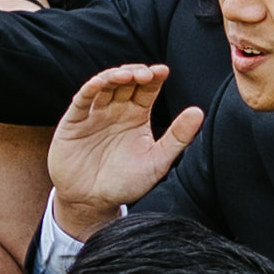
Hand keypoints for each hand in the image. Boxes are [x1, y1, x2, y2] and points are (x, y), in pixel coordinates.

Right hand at [45, 58, 196, 234]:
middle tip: (147, 74)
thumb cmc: (125, 183)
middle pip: (126, 81)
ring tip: (127, 76)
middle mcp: (116, 110)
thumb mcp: (157, 162)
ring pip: (104, 85)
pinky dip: (90, 88)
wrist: (92, 203)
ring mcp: (94, 113)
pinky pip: (82, 100)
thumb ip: (177, 138)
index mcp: (137, 116)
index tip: (163, 71)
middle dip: (136, 73)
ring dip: (115, 76)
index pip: (147, 89)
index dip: (154, 77)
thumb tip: (199, 112)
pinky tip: (99, 83)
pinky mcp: (74, 121)